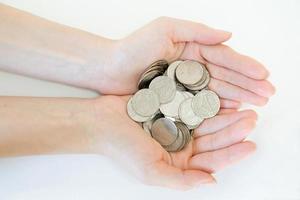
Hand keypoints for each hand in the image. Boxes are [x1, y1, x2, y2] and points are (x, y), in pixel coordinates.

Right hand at [89, 95, 256, 188]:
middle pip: (213, 140)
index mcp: (178, 163)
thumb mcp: (151, 172)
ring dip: (225, 116)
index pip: (211, 161)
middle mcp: (180, 145)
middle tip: (251, 120)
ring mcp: (177, 125)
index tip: (250, 146)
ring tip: (244, 109)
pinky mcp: (172, 108)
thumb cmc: (123, 149)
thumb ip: (181, 180)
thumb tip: (210, 182)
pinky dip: (208, 103)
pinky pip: (194, 106)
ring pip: (208, 122)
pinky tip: (222, 98)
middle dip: (233, 131)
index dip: (232, 154)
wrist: (102, 123)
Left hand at [97, 17, 274, 106]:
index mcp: (191, 48)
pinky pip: (201, 102)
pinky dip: (219, 105)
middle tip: (269, 94)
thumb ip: (198, 32)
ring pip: (217, 89)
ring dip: (239, 95)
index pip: (223, 57)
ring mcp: (185, 83)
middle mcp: (191, 65)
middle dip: (248, 84)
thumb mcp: (166, 29)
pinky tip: (234, 109)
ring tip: (258, 102)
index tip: (264, 75)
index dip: (244, 66)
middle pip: (225, 75)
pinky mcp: (176, 97)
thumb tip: (229, 35)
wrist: (110, 69)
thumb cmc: (134, 47)